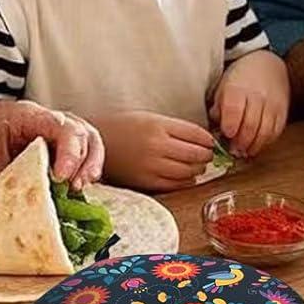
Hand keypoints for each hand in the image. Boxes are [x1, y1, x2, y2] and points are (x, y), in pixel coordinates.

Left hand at [0, 100, 103, 188]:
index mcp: (26, 116)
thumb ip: (8, 178)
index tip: (61, 177)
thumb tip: (31, 200)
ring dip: (90, 165)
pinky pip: (84, 152)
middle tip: (74, 187)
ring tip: (79, 188)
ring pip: (88, 139)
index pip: (60, 126)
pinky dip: (86, 169)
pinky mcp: (60, 147)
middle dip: (82, 161)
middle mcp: (45, 119)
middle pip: (81, 131)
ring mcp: (55, 131)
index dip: (69, 151)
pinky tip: (78, 188)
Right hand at [96, 111, 214, 191]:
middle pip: (196, 154)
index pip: (197, 135)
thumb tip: (202, 140)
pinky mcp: (145, 182)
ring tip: (197, 166)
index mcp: (158, 125)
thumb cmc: (121, 128)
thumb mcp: (148, 118)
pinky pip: (175, 185)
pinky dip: (185, 182)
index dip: (209, 140)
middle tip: (206, 155)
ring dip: (198, 169)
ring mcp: (151, 165)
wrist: (92, 144)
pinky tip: (185, 177)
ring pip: (188, 172)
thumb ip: (173, 128)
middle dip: (206, 155)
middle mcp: (156, 145)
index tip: (211, 142)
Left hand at [209, 51, 288, 156]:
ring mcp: (273, 105)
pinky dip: (266, 143)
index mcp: (238, 88)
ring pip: (265, 132)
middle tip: (233, 151)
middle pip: (250, 125)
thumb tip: (216, 132)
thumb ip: (218, 109)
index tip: (226, 135)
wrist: (266, 65)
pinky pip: (276, 132)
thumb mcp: (223, 88)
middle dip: (241, 142)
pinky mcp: (283, 112)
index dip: (230, 125)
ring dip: (253, 146)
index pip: (234, 109)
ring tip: (244, 152)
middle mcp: (258, 96)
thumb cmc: (240, 79)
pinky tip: (256, 146)